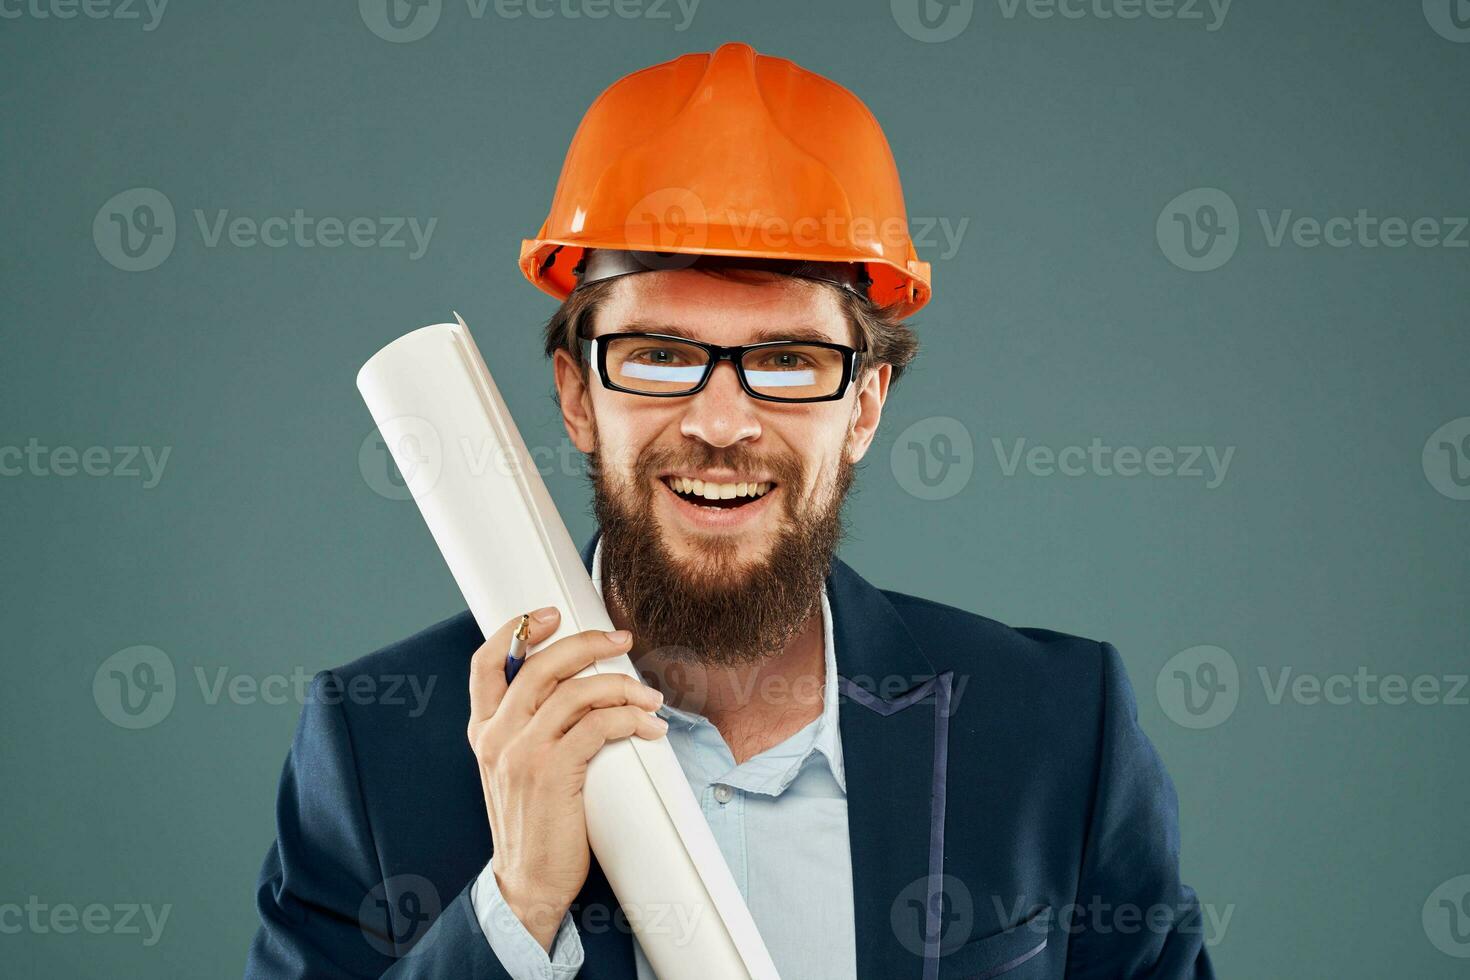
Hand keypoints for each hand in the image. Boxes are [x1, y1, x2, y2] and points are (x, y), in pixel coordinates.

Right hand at [468, 608, 666, 951]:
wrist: (527, 885)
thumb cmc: (534, 826)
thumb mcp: (515, 770)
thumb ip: (528, 730)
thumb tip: (574, 689)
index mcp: (483, 731)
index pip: (484, 663)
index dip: (517, 629)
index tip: (552, 614)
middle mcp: (496, 736)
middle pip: (539, 666)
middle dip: (586, 643)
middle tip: (621, 640)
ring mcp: (521, 753)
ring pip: (575, 692)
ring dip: (621, 686)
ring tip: (649, 698)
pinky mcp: (552, 772)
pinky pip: (596, 726)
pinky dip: (628, 719)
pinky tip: (648, 728)